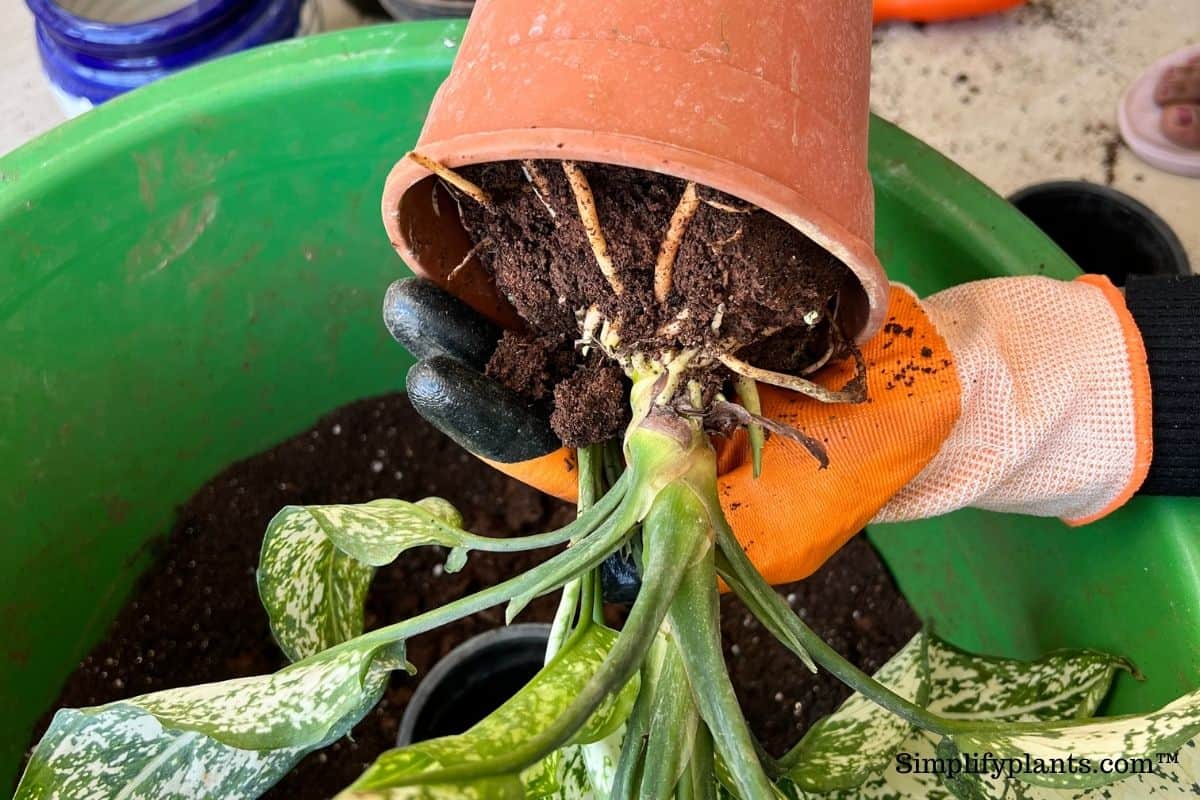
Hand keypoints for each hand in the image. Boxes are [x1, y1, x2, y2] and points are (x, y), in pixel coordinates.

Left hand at [385, 274, 1150, 587]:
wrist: (917, 394)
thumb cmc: (852, 472)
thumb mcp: (775, 533)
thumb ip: (698, 546)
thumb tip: (617, 583)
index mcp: (631, 469)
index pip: (539, 445)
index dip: (483, 415)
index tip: (435, 379)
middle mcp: (625, 404)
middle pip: (526, 374)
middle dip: (464, 343)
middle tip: (409, 305)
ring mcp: (648, 345)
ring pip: (554, 318)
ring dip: (491, 291)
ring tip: (428, 259)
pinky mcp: (677, 296)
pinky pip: (612, 270)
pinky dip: (566, 246)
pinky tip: (516, 218)